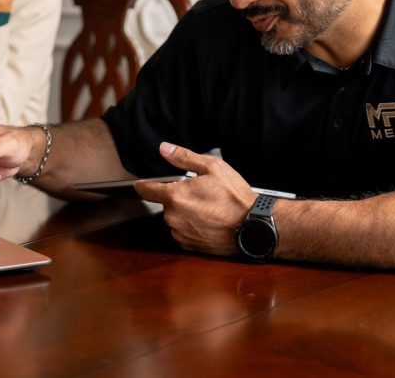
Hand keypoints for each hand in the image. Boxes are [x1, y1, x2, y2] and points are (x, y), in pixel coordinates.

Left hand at [134, 142, 255, 255]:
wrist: (253, 226)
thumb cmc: (235, 197)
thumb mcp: (212, 167)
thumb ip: (183, 157)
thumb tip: (164, 149)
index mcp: (175, 196)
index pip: (146, 190)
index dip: (143, 184)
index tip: (140, 183)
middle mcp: (174, 217)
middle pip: (165, 204)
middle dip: (178, 197)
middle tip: (200, 193)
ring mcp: (181, 233)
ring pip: (175, 218)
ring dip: (184, 213)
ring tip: (207, 208)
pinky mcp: (190, 246)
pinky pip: (183, 232)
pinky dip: (191, 226)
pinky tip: (208, 221)